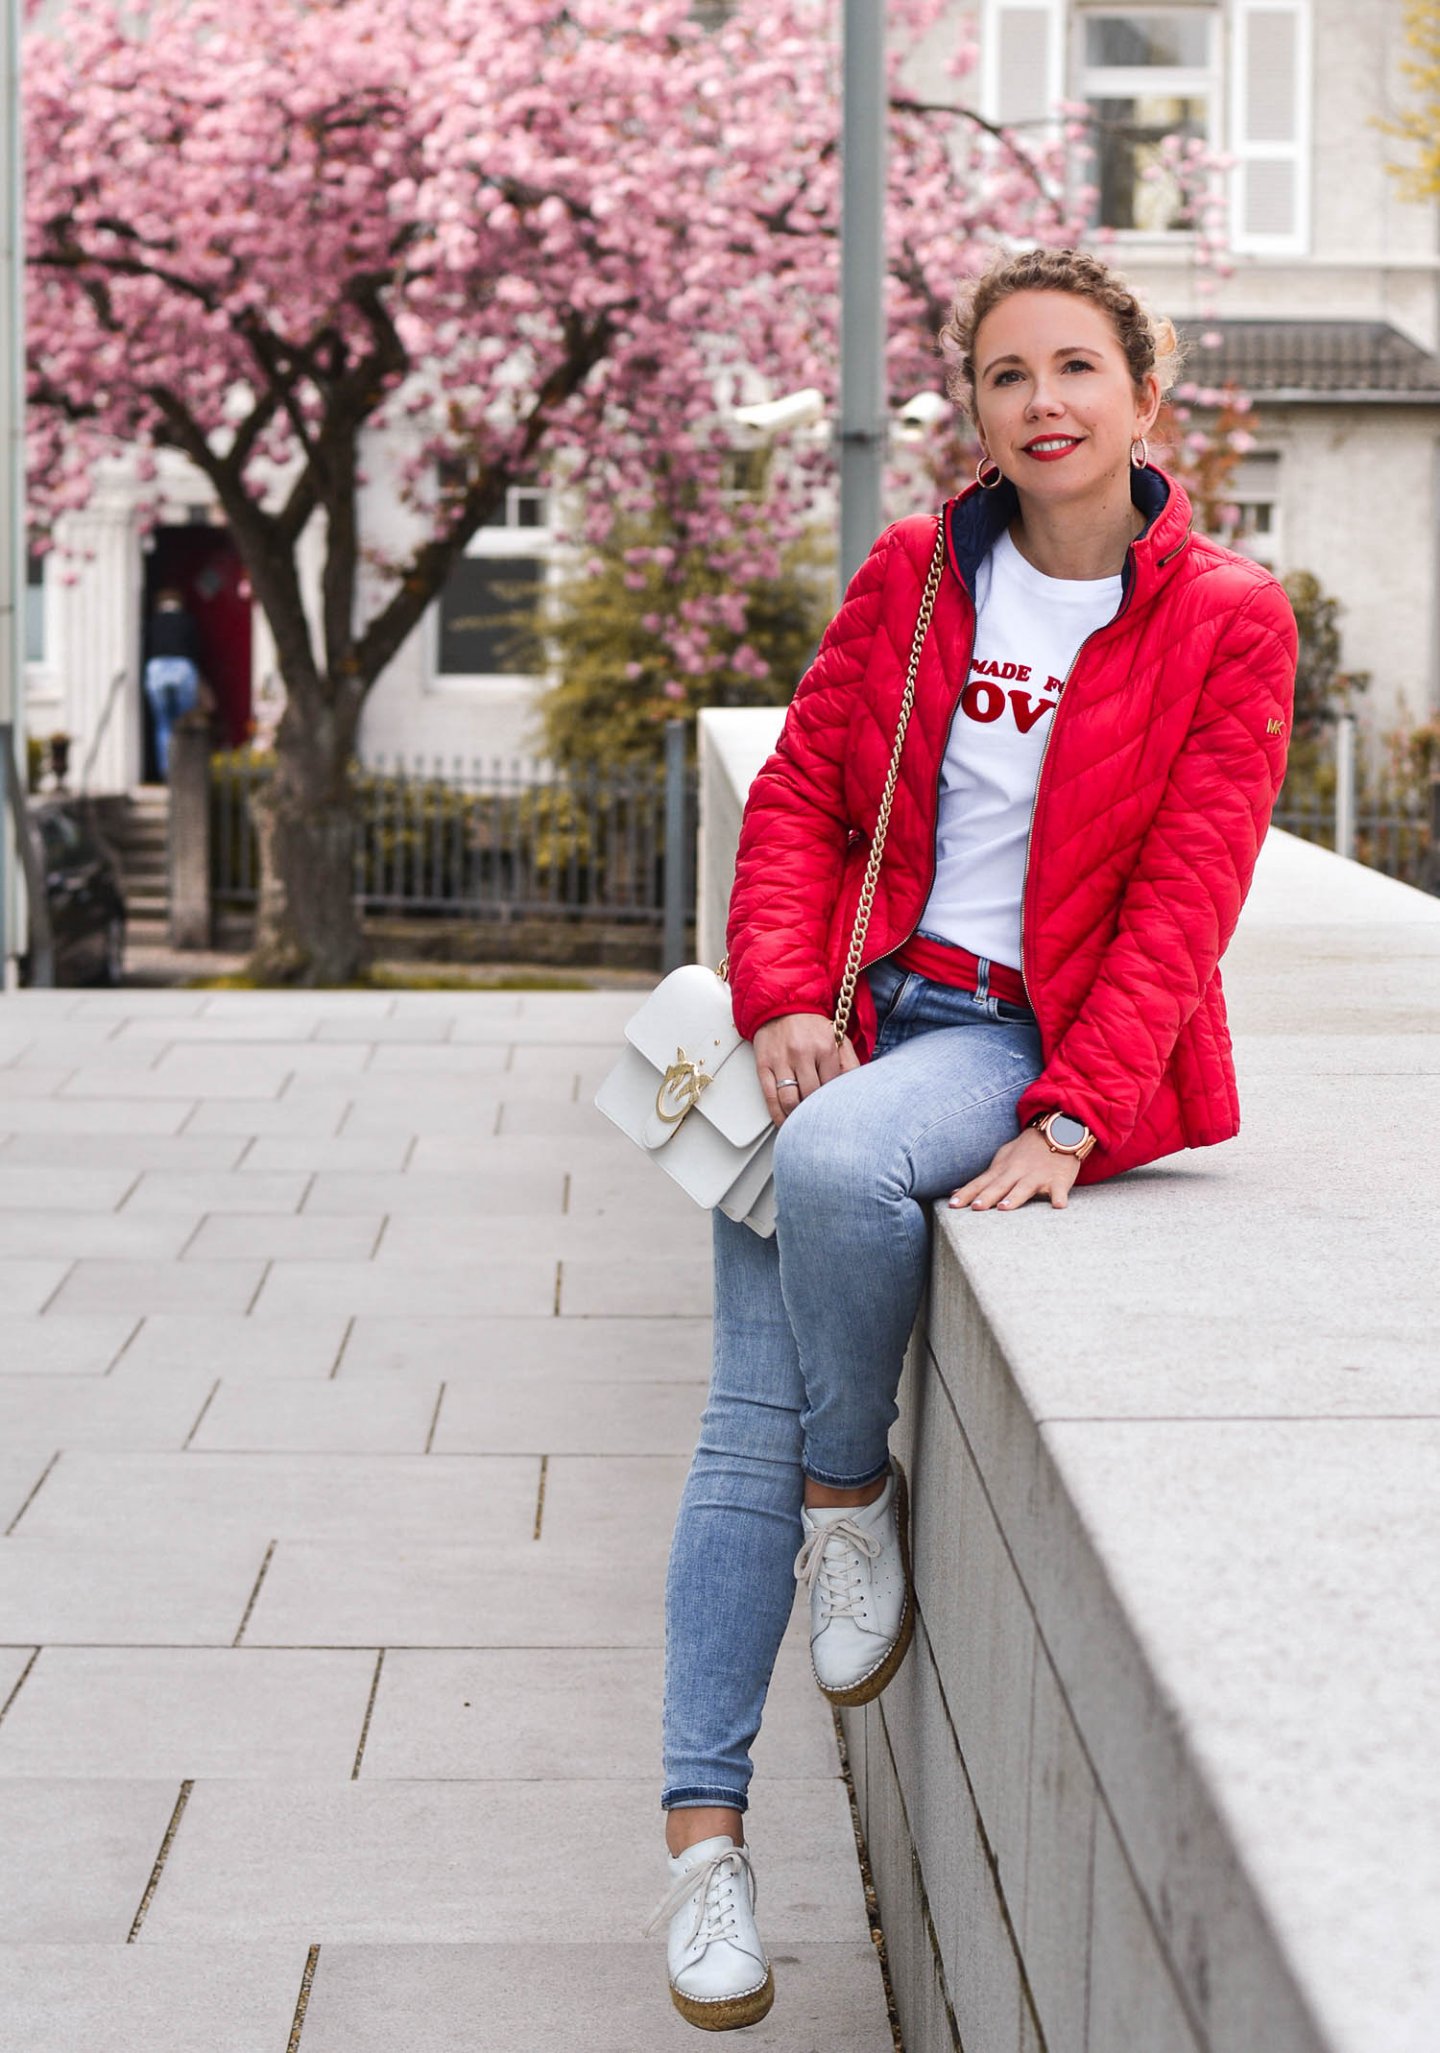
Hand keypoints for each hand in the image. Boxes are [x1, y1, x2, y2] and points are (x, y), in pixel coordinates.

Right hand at [752, 1012, 858, 1127]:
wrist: (781, 1006)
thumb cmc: (811, 1026)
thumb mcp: (838, 1038)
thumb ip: (850, 1063)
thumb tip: (854, 1089)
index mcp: (825, 1047)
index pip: (833, 1086)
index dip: (833, 1100)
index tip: (834, 1108)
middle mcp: (802, 1053)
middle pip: (812, 1095)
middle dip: (816, 1109)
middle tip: (819, 1117)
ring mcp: (781, 1061)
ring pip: (790, 1101)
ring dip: (797, 1116)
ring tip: (802, 1121)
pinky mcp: (764, 1066)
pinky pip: (770, 1098)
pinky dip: (777, 1115)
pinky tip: (784, 1122)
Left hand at [949, 1127, 1080, 1211]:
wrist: (1059, 1131)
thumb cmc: (1026, 1151)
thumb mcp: (1002, 1160)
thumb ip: (982, 1178)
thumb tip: (956, 1192)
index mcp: (1002, 1169)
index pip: (980, 1183)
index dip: (967, 1194)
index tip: (952, 1205)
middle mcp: (1017, 1172)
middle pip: (999, 1186)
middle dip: (986, 1197)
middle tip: (975, 1208)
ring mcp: (1038, 1176)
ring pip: (1024, 1187)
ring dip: (1014, 1197)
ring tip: (1004, 1207)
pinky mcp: (1059, 1179)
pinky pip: (1059, 1190)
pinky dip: (1059, 1197)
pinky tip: (1058, 1206)